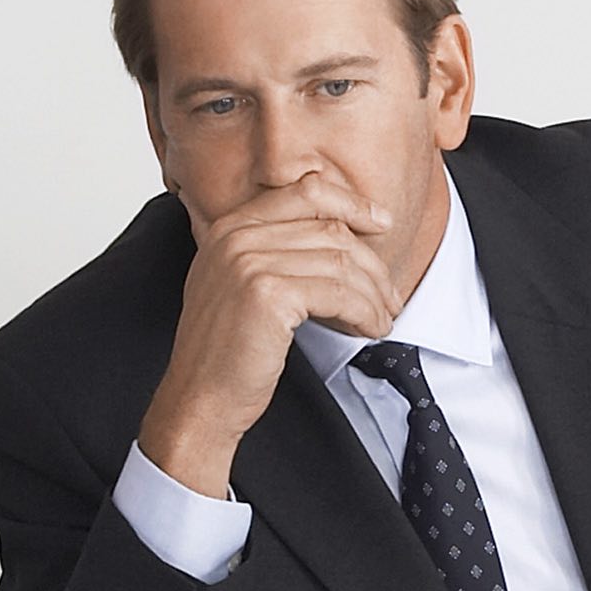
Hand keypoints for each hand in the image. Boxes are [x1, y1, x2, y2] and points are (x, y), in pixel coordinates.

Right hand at [134, 174, 411, 496]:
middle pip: (331, 230)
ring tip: (384, 319)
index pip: (306, 192)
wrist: (200, 398)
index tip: (382, 222)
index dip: (353, 204)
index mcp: (230, 226)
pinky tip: (370, 329)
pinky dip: (365, 312)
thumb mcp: (242, 285)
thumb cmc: (227, 350)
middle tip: (390, 296)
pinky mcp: (267, 294)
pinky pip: (339, 293)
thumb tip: (342, 233)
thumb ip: (276, 251)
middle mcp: (236, 236)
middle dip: (371, 265)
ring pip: (340, 263)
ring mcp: (249, 262)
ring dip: (373, 295)